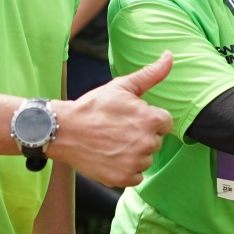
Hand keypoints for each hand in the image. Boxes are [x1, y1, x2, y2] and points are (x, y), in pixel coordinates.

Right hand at [49, 53, 175, 186]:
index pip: (165, 123)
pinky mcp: (123, 178)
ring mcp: (135, 162)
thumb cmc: (93, 107)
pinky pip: (136, 176)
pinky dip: (126, 169)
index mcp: (151, 119)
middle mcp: (146, 142)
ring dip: (134, 154)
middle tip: (118, 130)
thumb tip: (170, 55)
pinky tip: (111, 157)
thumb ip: (151, 74)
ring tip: (113, 143)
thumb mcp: (122, 86)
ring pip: (146, 159)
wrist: (64, 130)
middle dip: (141, 136)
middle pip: (155, 141)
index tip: (131, 119)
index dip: (148, 120)